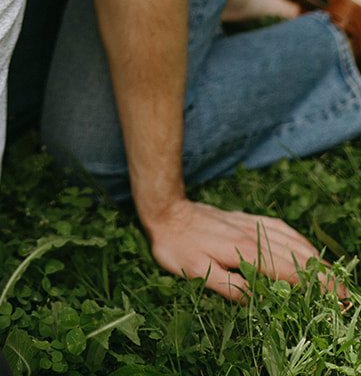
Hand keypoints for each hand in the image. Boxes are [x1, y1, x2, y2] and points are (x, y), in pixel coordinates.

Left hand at [144, 198, 324, 301]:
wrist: (166, 208)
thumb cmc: (176, 246)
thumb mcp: (195, 272)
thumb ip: (228, 286)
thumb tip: (257, 300)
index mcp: (245, 252)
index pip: (289, 271)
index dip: (314, 286)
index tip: (336, 299)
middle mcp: (254, 236)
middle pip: (297, 256)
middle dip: (324, 276)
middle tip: (344, 296)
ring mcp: (251, 225)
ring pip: (292, 241)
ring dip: (316, 259)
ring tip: (333, 277)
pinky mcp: (246, 219)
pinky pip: (280, 229)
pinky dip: (299, 240)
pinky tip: (305, 247)